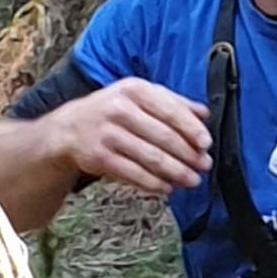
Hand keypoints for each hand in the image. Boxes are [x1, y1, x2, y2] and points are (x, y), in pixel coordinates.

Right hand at [60, 78, 211, 196]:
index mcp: (134, 90)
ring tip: (192, 180)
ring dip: (176, 172)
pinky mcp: (98, 157)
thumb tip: (204, 113)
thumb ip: (174, 102)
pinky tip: (167, 187)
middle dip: (188, 154)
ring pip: (150, 157)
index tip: (206, 144)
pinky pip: (133, 173)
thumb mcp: (140, 96)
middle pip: (163, 137)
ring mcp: (107, 134)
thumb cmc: (113, 110)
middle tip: (203, 165)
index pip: (171, 110)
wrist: (69, 128)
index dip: (192, 129)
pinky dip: (153, 183)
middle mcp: (119, 109)